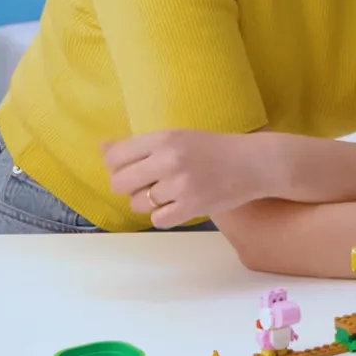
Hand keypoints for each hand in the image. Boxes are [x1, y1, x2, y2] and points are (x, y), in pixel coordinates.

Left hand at [101, 130, 285, 228]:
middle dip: (129, 187)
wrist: (253, 163)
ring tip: (167, 194)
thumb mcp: (177, 136)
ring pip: (138, 203)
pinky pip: (158, 219)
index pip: (115, 157)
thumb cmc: (213, 148)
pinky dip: (164, 215)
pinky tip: (177, 205)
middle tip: (147, 184)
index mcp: (163, 138)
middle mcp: (168, 160)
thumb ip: (140, 144)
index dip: (116, 167)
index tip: (129, 169)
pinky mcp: (192, 206)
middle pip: (120, 183)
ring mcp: (180, 185)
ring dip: (147, 202)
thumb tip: (102, 146)